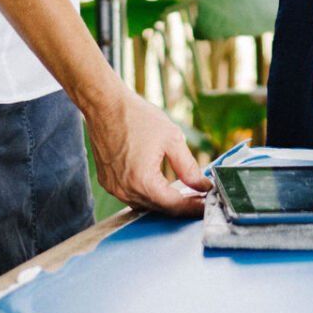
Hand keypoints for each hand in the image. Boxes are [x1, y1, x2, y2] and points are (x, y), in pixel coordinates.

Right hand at [85, 85, 209, 216]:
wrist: (106, 105)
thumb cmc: (137, 117)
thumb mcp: (172, 139)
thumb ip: (188, 167)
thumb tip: (202, 185)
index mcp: (143, 182)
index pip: (173, 205)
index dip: (192, 206)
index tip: (206, 205)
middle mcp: (125, 190)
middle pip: (159, 207)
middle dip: (180, 205)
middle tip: (199, 198)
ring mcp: (113, 188)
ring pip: (144, 204)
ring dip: (163, 201)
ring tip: (182, 193)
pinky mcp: (107, 182)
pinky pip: (130, 196)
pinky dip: (146, 195)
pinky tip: (158, 185)